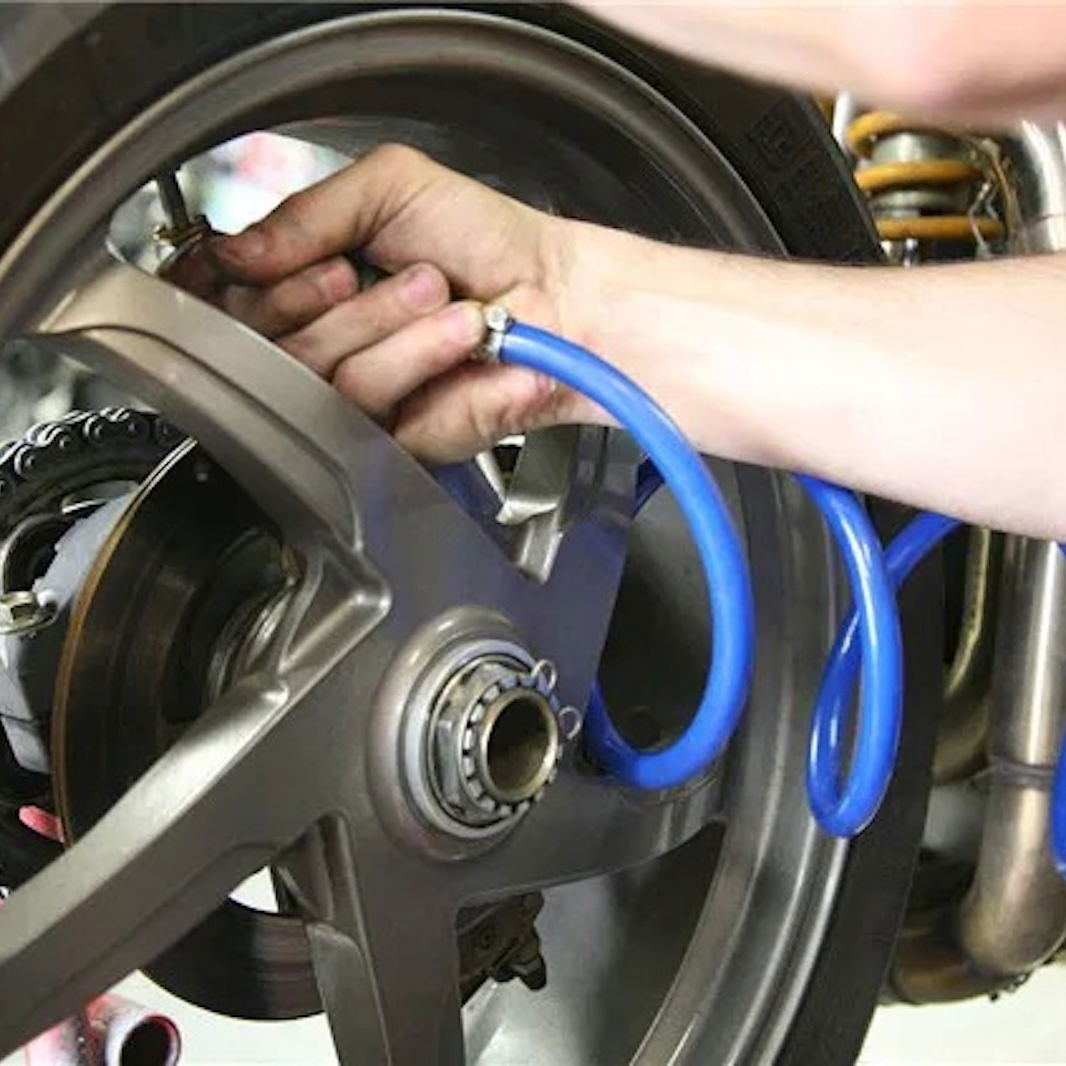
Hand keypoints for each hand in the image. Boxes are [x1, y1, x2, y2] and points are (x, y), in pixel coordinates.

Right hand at [173, 145, 618, 461]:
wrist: (553, 296)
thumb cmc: (484, 241)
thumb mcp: (389, 188)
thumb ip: (304, 214)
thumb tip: (232, 255)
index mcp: (309, 284)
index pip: (232, 299)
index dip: (259, 283)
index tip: (314, 261)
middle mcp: (323, 343)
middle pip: (263, 342)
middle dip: (331, 297)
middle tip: (388, 273)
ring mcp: (352, 398)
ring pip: (317, 374)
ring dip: (388, 322)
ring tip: (441, 298)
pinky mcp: (388, 441)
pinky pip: (365, 411)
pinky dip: (419, 358)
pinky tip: (457, 339)